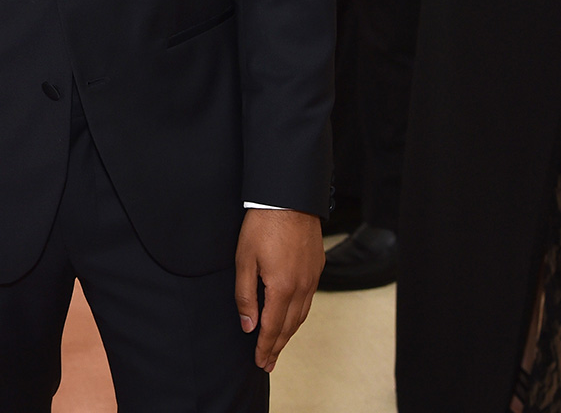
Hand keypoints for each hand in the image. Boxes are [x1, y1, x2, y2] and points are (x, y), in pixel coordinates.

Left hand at [234, 209, 323, 372]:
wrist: (289, 198)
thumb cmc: (263, 224)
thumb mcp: (244, 259)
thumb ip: (245, 295)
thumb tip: (248, 326)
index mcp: (282, 288)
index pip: (273, 328)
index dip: (266, 347)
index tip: (260, 362)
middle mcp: (301, 287)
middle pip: (289, 326)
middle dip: (278, 346)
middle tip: (268, 362)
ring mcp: (312, 277)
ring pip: (301, 315)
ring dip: (289, 333)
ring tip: (279, 345)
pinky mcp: (316, 267)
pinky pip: (309, 299)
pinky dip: (299, 314)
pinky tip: (292, 315)